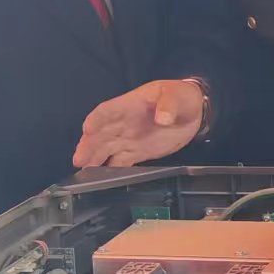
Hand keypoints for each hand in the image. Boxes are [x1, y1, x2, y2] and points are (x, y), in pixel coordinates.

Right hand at [74, 80, 204, 167]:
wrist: (194, 112)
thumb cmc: (181, 97)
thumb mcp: (176, 95)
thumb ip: (168, 105)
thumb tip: (163, 117)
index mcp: (130, 105)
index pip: (108, 111)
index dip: (97, 119)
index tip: (87, 129)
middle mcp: (124, 123)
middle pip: (101, 133)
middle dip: (88, 145)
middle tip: (79, 159)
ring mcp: (129, 139)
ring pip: (106, 149)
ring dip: (94, 158)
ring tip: (82, 171)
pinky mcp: (137, 152)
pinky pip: (120, 161)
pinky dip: (111, 169)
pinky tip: (101, 179)